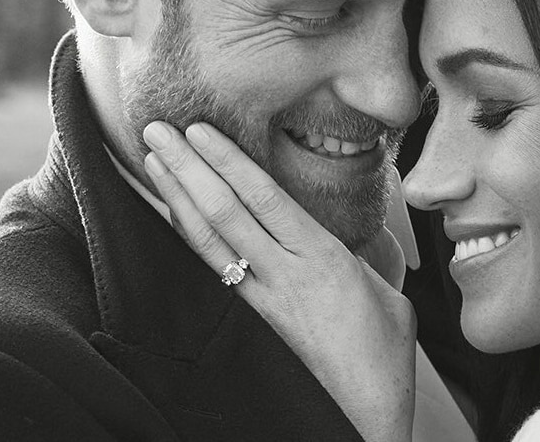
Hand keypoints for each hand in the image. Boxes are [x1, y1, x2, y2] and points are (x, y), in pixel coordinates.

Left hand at [142, 121, 415, 441]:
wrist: (364, 411)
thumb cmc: (384, 352)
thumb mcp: (387, 290)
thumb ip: (363, 253)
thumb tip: (352, 230)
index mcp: (323, 258)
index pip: (265, 198)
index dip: (228, 161)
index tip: (200, 131)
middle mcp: (285, 273)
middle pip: (225, 212)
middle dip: (187, 167)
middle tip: (157, 129)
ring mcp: (264, 296)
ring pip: (210, 239)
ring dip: (177, 197)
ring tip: (152, 160)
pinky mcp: (255, 316)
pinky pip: (214, 268)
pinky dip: (188, 236)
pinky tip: (172, 215)